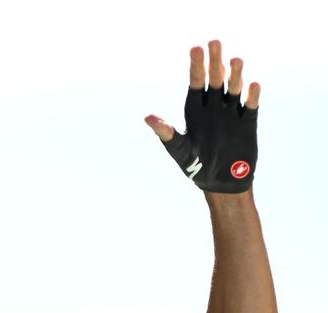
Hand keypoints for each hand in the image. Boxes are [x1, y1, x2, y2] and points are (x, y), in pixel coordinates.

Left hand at [145, 41, 259, 192]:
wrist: (219, 184)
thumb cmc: (195, 167)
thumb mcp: (179, 151)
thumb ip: (167, 134)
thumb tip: (147, 118)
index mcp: (196, 110)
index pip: (196, 82)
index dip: (196, 66)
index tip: (196, 49)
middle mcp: (214, 106)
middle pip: (215, 78)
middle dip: (215, 61)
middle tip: (215, 42)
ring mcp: (231, 112)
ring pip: (234, 87)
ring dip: (235, 74)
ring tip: (235, 61)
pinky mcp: (247, 121)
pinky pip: (250, 105)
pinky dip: (252, 95)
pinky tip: (252, 85)